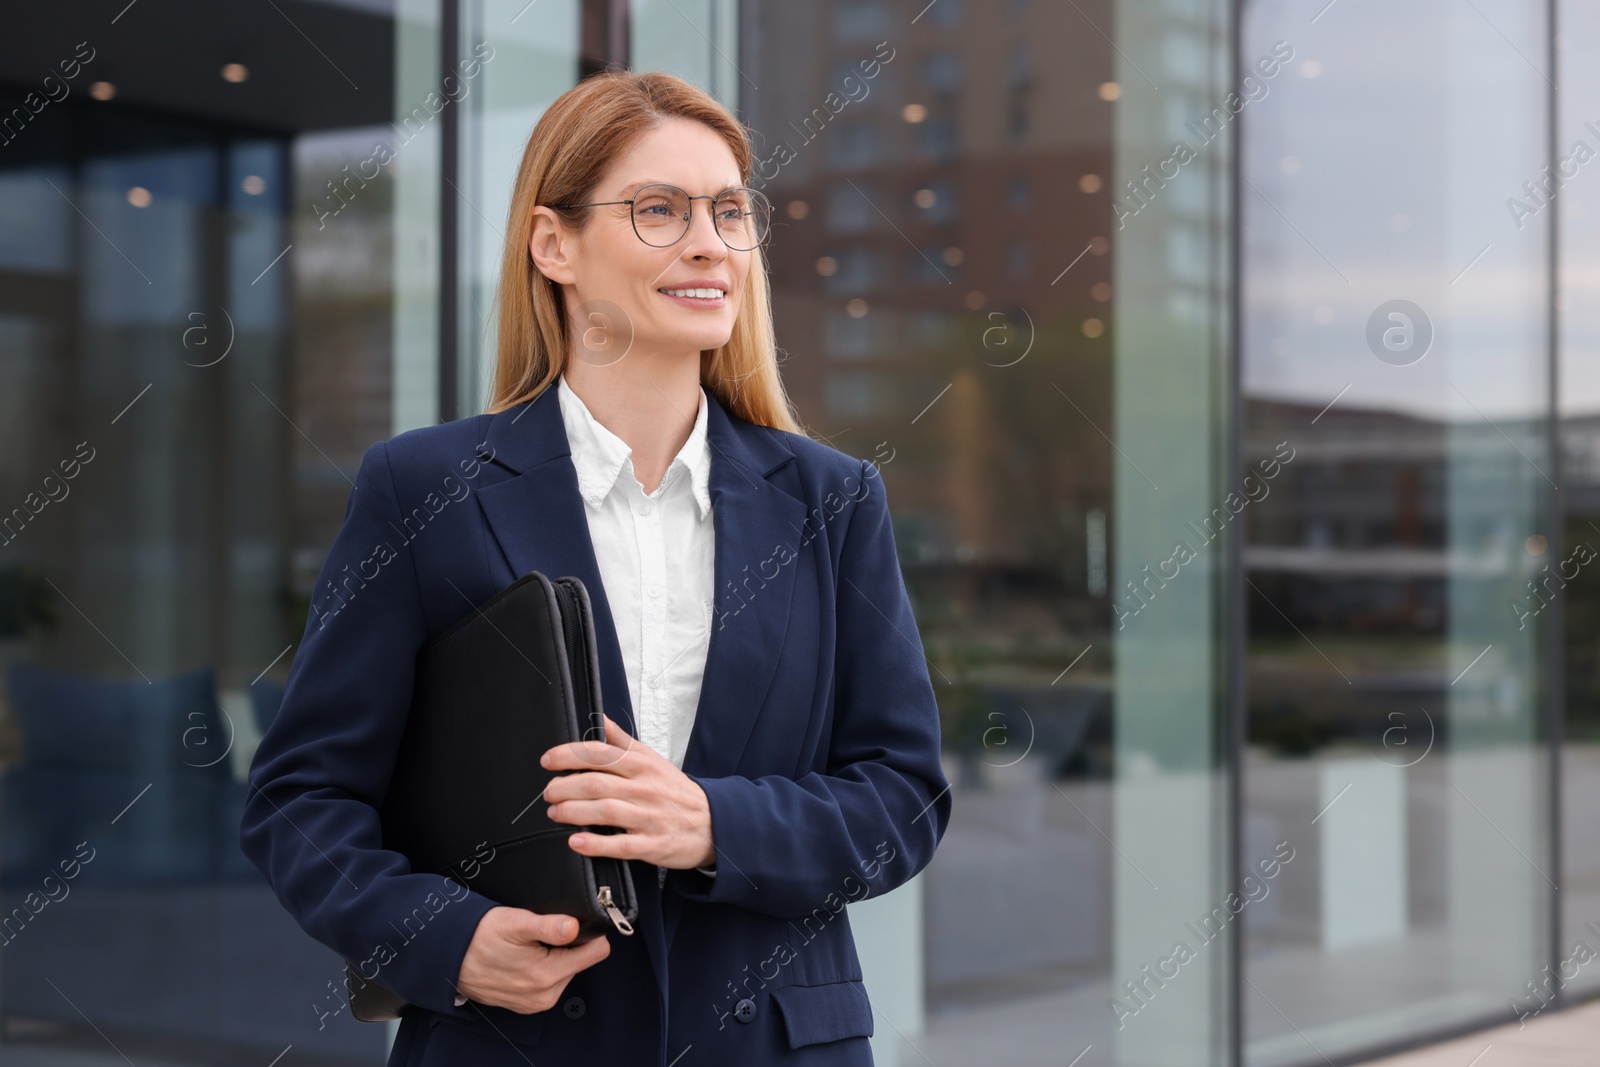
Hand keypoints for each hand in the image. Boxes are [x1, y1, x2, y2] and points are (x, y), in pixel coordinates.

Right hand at [454, 907, 609, 1012]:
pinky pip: (549, 982)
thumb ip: (549, 926)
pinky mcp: (526, 1004)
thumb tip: (574, 926)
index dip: (590, 933)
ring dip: (554, 957)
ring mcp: (535, 1002)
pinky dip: (541, 969)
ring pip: (565, 971)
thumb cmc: (479, 937)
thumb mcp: (515, 923)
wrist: (450, 957)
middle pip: (581, 961)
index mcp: (547, 976)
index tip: (574, 925)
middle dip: (567, 946)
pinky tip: (524, 958)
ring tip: (529, 946)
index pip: (597, 952)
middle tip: (542, 934)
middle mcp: (545, 995)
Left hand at [541, 713, 716, 869]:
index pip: (600, 754)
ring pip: (604, 811)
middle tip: (548, 792)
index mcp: (642, 766)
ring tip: (554, 813)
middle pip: (596, 783)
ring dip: (573, 811)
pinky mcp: (651, 845)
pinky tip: (576, 841)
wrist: (714, 823)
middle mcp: (644, 789)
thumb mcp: (653, 760)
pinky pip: (620, 845)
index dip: (569, 755)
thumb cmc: (677, 792)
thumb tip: (599, 719)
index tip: (547, 760)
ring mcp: (648, 818)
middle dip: (564, 786)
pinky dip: (595, 844)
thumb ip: (623, 742)